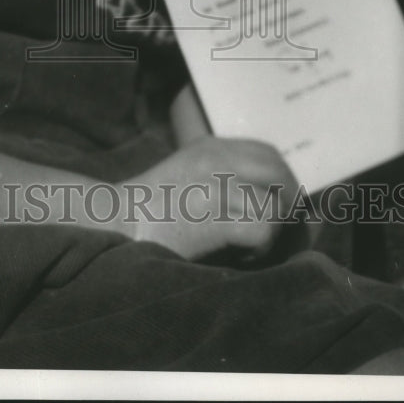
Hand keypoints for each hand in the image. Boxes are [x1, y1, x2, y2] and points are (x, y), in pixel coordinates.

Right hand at [117, 136, 303, 263]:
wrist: (114, 221)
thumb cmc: (153, 210)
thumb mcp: (189, 175)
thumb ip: (224, 176)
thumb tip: (276, 200)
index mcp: (210, 146)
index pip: (268, 154)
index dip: (283, 181)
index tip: (281, 206)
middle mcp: (215, 158)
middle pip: (279, 173)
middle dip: (289, 204)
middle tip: (281, 232)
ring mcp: (214, 184)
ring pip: (274, 204)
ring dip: (274, 231)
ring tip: (254, 247)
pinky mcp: (211, 214)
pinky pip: (263, 228)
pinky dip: (262, 248)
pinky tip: (242, 256)